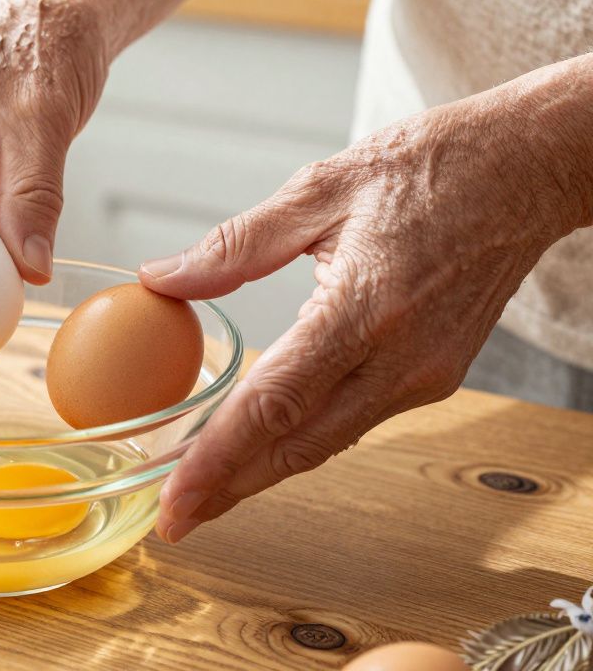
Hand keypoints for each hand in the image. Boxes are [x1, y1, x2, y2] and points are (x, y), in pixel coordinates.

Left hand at [143, 79, 592, 543]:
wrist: (527, 171)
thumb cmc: (429, 168)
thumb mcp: (318, 189)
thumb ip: (234, 246)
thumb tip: (162, 278)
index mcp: (363, 307)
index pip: (275, 404)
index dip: (219, 459)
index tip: (174, 498)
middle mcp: (399, 358)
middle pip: (299, 446)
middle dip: (230, 490)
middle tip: (171, 519)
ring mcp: (423, 375)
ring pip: (327, 443)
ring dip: (262, 473)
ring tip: (202, 490)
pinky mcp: (434, 377)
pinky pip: (354, 421)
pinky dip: (301, 442)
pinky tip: (261, 444)